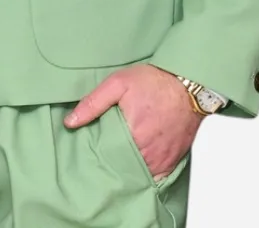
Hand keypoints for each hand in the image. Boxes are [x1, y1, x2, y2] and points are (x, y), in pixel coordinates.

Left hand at [64, 64, 201, 179]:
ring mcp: (162, 159)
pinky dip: (146, 174)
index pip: (106, 157)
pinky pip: (156, 177)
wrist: (188, 84)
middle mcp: (148, 151)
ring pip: (139, 174)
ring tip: (116, 161)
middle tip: (100, 157)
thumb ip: (93, 103)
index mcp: (132, 134)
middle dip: (111, 164)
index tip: (88, 153)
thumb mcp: (118, 83)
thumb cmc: (155, 81)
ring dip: (127, 170)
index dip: (96, 156)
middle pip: (122, 168)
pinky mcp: (173, 161)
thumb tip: (70, 121)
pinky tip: (136, 166)